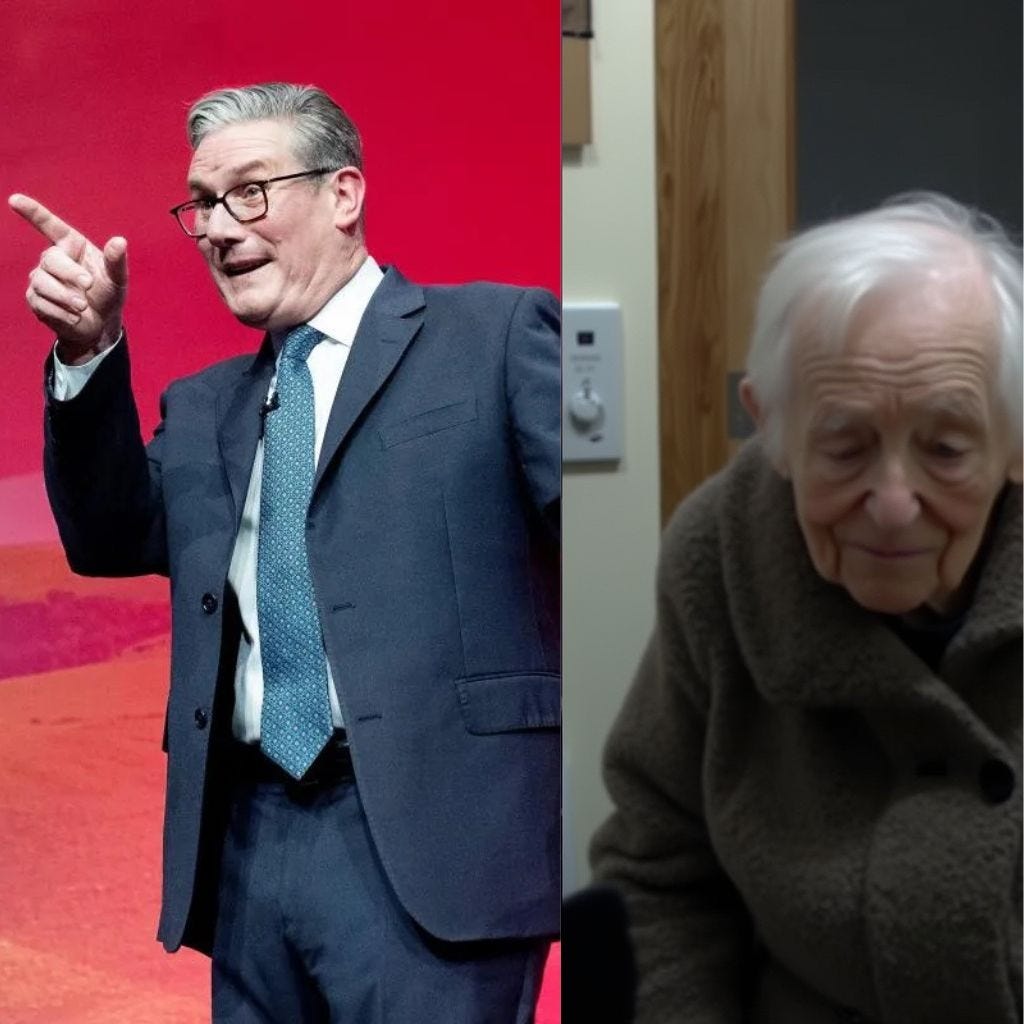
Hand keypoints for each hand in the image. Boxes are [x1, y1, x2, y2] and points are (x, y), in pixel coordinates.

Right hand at [9, 193, 127, 364]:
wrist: (100, 324)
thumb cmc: (108, 294)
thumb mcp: (117, 279)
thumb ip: (116, 261)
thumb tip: (120, 241)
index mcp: (72, 246)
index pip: (50, 225)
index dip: (33, 212)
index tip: (14, 200)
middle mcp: (53, 258)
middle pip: (50, 259)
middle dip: (69, 273)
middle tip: (88, 284)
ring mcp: (40, 278)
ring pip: (42, 282)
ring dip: (65, 296)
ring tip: (83, 306)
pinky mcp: (35, 299)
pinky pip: (41, 303)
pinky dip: (61, 312)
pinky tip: (74, 317)